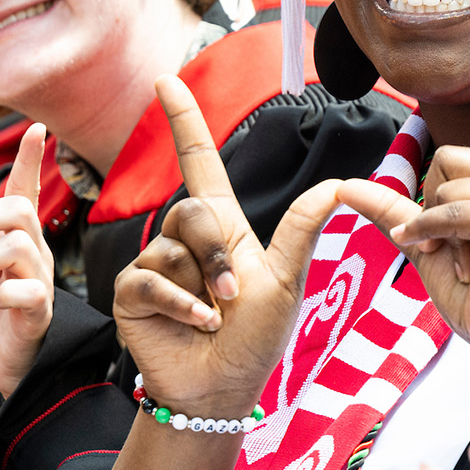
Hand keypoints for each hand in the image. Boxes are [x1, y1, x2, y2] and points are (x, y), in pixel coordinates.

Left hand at [0, 124, 55, 398]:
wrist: (4, 358)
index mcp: (13, 238)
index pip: (24, 190)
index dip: (28, 160)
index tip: (34, 127)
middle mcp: (33, 253)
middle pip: (20, 210)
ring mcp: (39, 280)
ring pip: (20, 247)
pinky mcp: (39, 311)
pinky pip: (24, 291)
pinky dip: (2, 295)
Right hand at [112, 76, 342, 414]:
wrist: (223, 389)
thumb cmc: (255, 338)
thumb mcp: (287, 280)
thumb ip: (303, 230)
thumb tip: (337, 184)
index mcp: (223, 227)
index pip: (199, 162)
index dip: (183, 121)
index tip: (165, 81)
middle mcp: (184, 240)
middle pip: (193, 210)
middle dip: (217, 253)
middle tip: (232, 296)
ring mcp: (155, 264)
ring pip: (173, 249)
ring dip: (204, 288)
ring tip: (214, 318)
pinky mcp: (132, 292)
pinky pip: (151, 279)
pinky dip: (181, 305)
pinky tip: (196, 326)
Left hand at [338, 30, 469, 360]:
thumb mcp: (425, 241)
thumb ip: (392, 207)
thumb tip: (345, 185)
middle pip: (448, 154)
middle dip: (433, 198)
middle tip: (454, 243)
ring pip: (447, 182)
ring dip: (436, 226)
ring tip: (463, 257)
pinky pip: (451, 211)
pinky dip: (432, 232)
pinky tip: (442, 255)